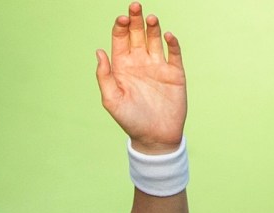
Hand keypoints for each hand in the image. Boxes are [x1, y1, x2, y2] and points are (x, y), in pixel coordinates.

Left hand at [96, 2, 186, 153]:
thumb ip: (104, 76)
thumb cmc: (130, 120)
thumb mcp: (112, 100)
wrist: (155, 137)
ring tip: (150, 18)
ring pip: (154, 40)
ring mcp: (157, 66)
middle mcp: (139, 63)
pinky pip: (174, 53)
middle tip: (135, 6)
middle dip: (135, 20)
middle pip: (136, 35)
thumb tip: (99, 52)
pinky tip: (167, 35)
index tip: (121, 19)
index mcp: (122, 67)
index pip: (119, 40)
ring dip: (152, 28)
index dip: (120, 27)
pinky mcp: (174, 73)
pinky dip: (172, 43)